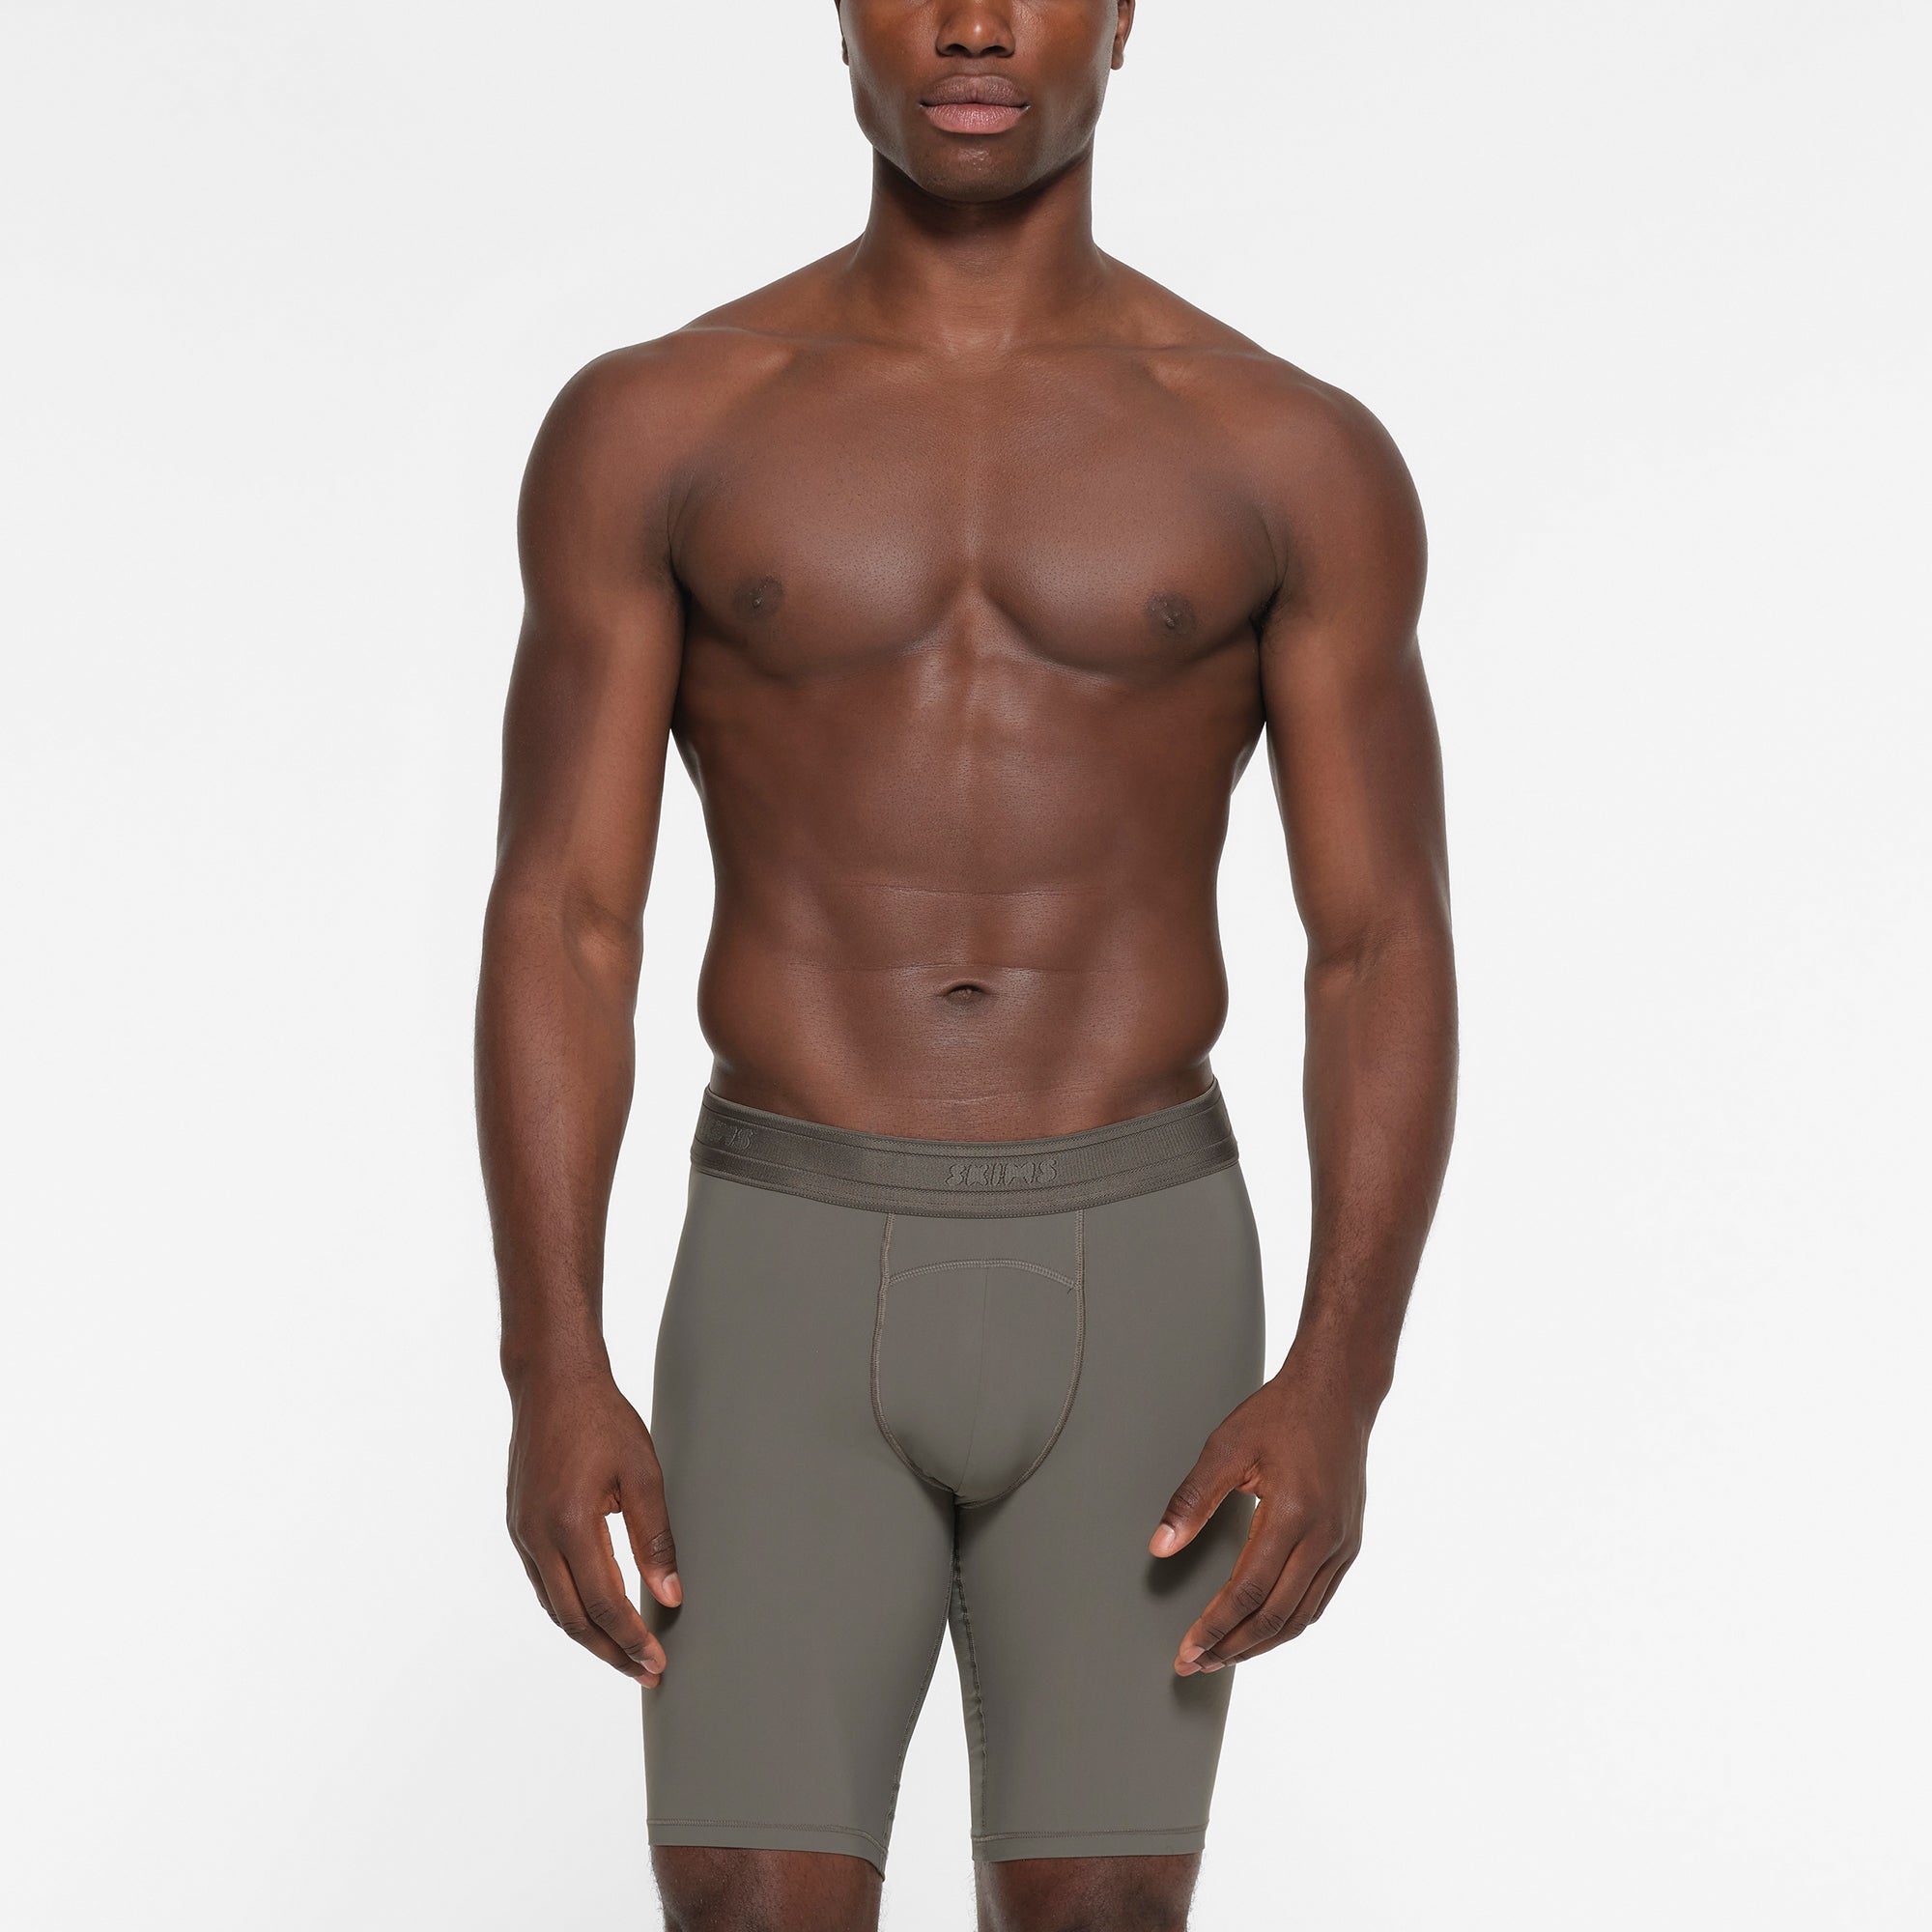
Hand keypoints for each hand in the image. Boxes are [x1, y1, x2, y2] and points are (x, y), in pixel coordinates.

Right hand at [506, 1362, 680, 1684]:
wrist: (551, 1380)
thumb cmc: (602, 1418)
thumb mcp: (642, 1472)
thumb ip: (656, 1538)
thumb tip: (671, 1595)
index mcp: (570, 1524)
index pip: (604, 1604)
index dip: (632, 1640)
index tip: (657, 1664)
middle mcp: (538, 1536)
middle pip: (573, 1618)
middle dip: (611, 1652)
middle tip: (644, 1674)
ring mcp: (523, 1532)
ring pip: (554, 1605)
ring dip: (589, 1636)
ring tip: (623, 1654)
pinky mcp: (519, 1524)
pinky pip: (543, 1582)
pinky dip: (569, 1607)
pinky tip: (594, 1613)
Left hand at [1150, 1355, 1367, 1672]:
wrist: (1338, 1393)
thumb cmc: (1281, 1414)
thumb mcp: (1226, 1447)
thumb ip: (1192, 1500)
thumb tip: (1161, 1547)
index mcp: (1290, 1516)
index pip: (1246, 1593)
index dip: (1214, 1627)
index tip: (1187, 1650)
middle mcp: (1323, 1538)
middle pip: (1274, 1616)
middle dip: (1231, 1647)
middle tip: (1196, 1664)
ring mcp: (1342, 1545)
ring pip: (1300, 1617)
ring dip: (1260, 1644)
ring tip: (1224, 1656)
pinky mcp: (1350, 1544)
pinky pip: (1318, 1600)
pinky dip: (1289, 1624)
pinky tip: (1264, 1630)